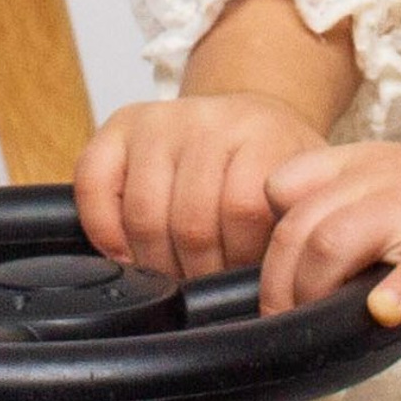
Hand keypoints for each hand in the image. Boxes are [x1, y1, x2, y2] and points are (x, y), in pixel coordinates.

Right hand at [75, 94, 328, 278]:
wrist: (254, 116)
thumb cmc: (278, 167)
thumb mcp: (308, 190)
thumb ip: (300, 226)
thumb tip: (287, 281)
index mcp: (263, 135)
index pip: (243, 209)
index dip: (240, 258)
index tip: (245, 279)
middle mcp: (209, 119)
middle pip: (190, 221)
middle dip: (198, 271)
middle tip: (207, 284)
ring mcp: (160, 120)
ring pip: (143, 213)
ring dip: (155, 262)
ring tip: (174, 273)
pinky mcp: (120, 125)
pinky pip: (91, 181)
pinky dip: (103, 228)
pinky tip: (126, 251)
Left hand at [260, 142, 400, 330]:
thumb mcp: (381, 198)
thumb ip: (334, 211)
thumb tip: (276, 266)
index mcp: (360, 164)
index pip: (284, 184)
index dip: (268, 238)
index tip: (275, 279)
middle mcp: (385, 177)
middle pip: (303, 226)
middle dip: (282, 283)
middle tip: (285, 322)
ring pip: (338, 241)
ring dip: (315, 292)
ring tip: (319, 327)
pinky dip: (396, 291)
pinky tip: (382, 313)